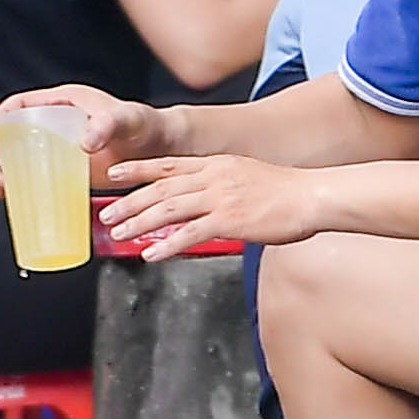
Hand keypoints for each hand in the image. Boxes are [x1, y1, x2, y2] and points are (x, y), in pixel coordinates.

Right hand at [0, 85, 166, 171]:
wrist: (159, 149)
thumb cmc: (144, 125)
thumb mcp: (127, 120)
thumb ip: (108, 125)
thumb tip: (84, 143)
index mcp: (63, 102)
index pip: (21, 104)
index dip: (3, 117)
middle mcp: (55, 124)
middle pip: (13, 135)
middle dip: (0, 152)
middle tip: (1, 170)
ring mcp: (58, 148)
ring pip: (19, 158)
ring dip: (4, 171)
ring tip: (1, 187)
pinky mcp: (64, 170)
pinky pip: (33, 177)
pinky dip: (15, 186)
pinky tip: (1, 196)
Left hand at [90, 145, 327, 256]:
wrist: (311, 195)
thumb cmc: (284, 190)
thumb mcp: (246, 175)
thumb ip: (220, 185)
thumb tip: (202, 200)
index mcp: (216, 164)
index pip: (168, 164)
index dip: (137, 169)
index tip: (114, 174)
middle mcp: (213, 177)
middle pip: (161, 187)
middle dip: (130, 202)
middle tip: (107, 215)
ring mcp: (220, 198)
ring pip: (169, 209)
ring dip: (140, 223)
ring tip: (119, 235)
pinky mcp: (229, 220)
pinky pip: (190, 233)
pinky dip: (167, 245)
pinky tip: (151, 254)